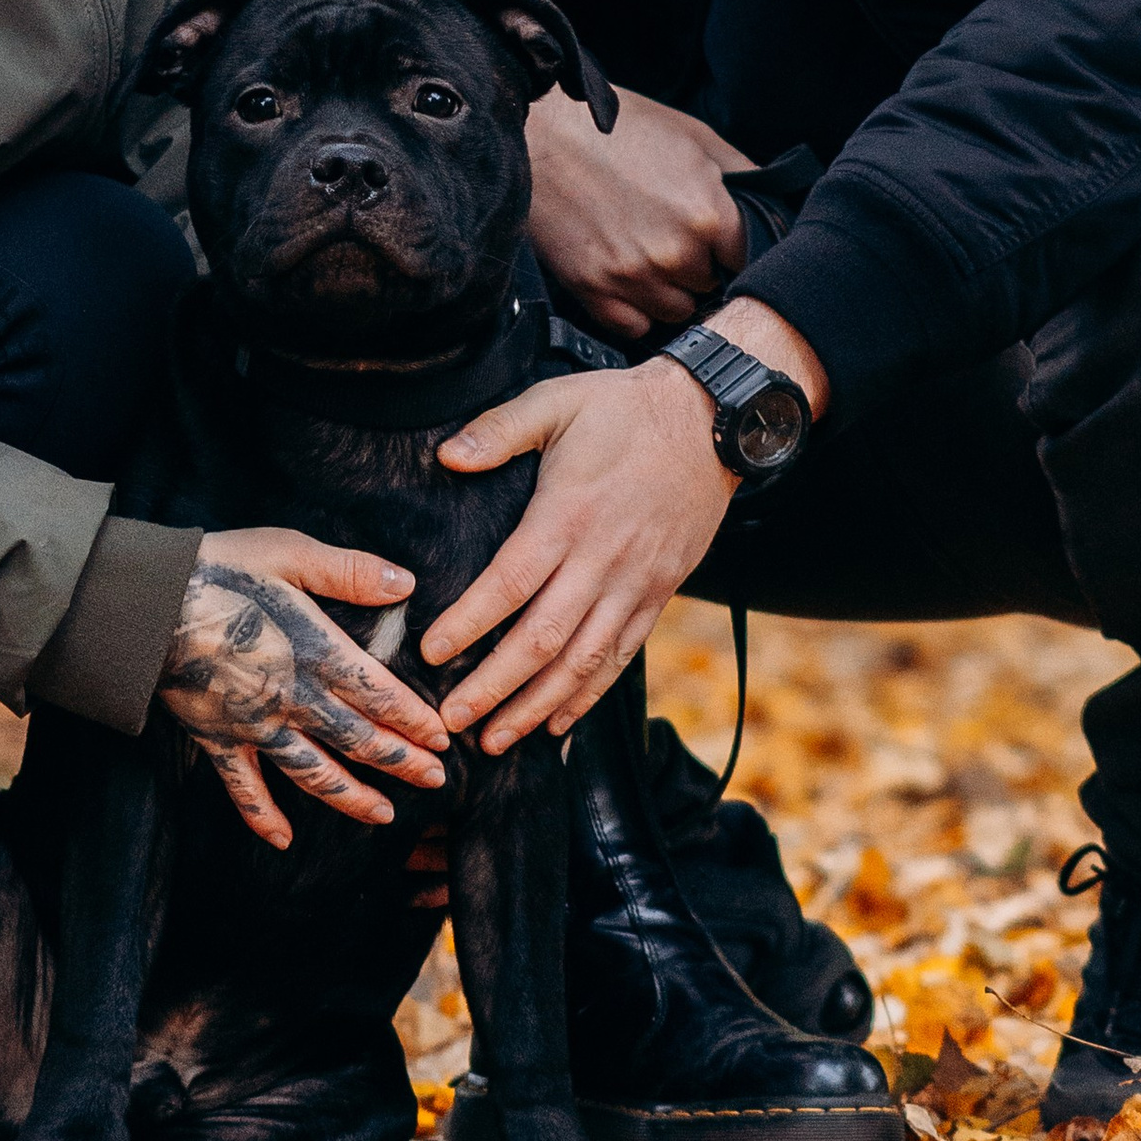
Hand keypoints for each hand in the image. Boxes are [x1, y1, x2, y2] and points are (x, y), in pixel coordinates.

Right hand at [157, 529, 449, 851]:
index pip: (380, 696)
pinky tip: (283, 840)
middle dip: (400, 763)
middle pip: (358, 741)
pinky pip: (243, 788)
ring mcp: (255, 726)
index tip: (443, 739)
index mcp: (316, 651)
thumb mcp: (291, 553)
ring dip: (351, 798)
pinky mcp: (218, 738)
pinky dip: (262, 816)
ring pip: (313, 773)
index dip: (415, 721)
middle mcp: (293, 698)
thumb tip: (407, 584)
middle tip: (436, 781)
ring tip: (385, 816)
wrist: (144, 603)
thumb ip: (351, 572)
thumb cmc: (220, 569)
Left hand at [421, 302, 827, 752]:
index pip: (509, 584)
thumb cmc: (622, 409)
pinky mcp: (659, 595)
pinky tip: (557, 721)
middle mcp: (601, 559)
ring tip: (496, 739)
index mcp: (568, 515)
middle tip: (452, 720)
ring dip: (536, 705)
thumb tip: (446, 458)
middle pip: (542, 639)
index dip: (468, 624)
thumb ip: (498, 430)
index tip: (431, 653)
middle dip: (493, 686)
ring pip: (582, 661)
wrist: (709, 420)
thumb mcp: (556, 401)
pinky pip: (621, 656)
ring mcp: (634, 583)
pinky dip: (589, 694)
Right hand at [525, 81, 751, 341]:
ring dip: (669, 291)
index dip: (728, 247)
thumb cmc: (618, 127)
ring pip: (676, 312)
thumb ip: (742, 172)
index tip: (713, 238)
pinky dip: (635, 309)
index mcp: (709, 215)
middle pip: (710, 286)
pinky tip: (626, 276)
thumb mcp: (694, 135)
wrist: (541, 133)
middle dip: (698, 265)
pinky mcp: (594, 292)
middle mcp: (676, 255)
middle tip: (672, 236)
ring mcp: (633, 278)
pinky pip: (634, 327)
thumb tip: (775, 199)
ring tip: (648, 255)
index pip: (744, 259)